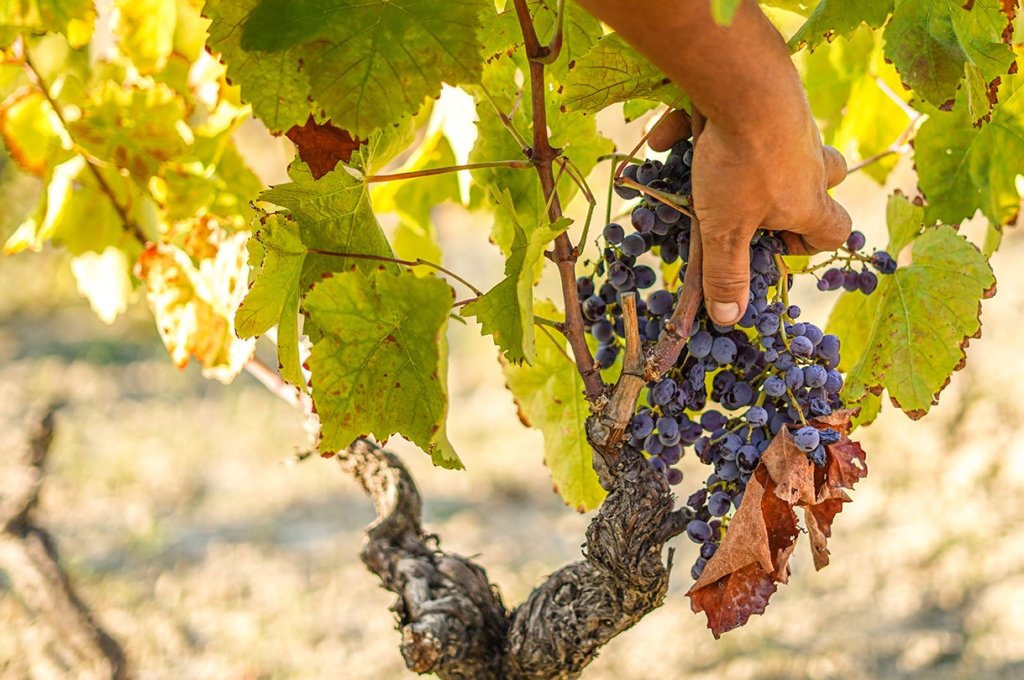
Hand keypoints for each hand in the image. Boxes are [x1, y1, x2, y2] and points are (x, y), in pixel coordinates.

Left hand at [649, 109, 850, 324]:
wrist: (743, 83)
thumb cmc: (740, 165)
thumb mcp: (724, 229)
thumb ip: (726, 273)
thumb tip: (729, 319)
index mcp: (807, 201)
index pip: (833, 232)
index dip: (807, 247)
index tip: (772, 248)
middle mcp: (809, 163)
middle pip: (828, 181)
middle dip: (799, 195)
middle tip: (757, 205)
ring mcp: (794, 125)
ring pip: (793, 144)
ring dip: (757, 159)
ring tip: (708, 170)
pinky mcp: (771, 94)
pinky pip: (740, 116)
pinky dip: (704, 130)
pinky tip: (666, 136)